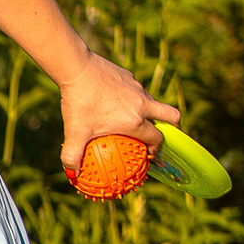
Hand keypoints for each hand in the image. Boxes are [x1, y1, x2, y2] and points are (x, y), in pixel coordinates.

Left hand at [58, 51, 178, 176]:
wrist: (78, 68)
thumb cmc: (78, 103)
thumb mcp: (73, 132)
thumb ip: (72, 156)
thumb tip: (72, 175)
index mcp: (134, 121)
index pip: (156, 138)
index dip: (156, 148)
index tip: (148, 154)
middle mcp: (142, 104)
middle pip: (171, 116)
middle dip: (171, 127)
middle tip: (158, 135)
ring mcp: (138, 88)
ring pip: (153, 102)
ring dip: (148, 112)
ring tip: (130, 119)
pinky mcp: (129, 77)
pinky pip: (136, 91)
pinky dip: (132, 99)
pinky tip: (111, 102)